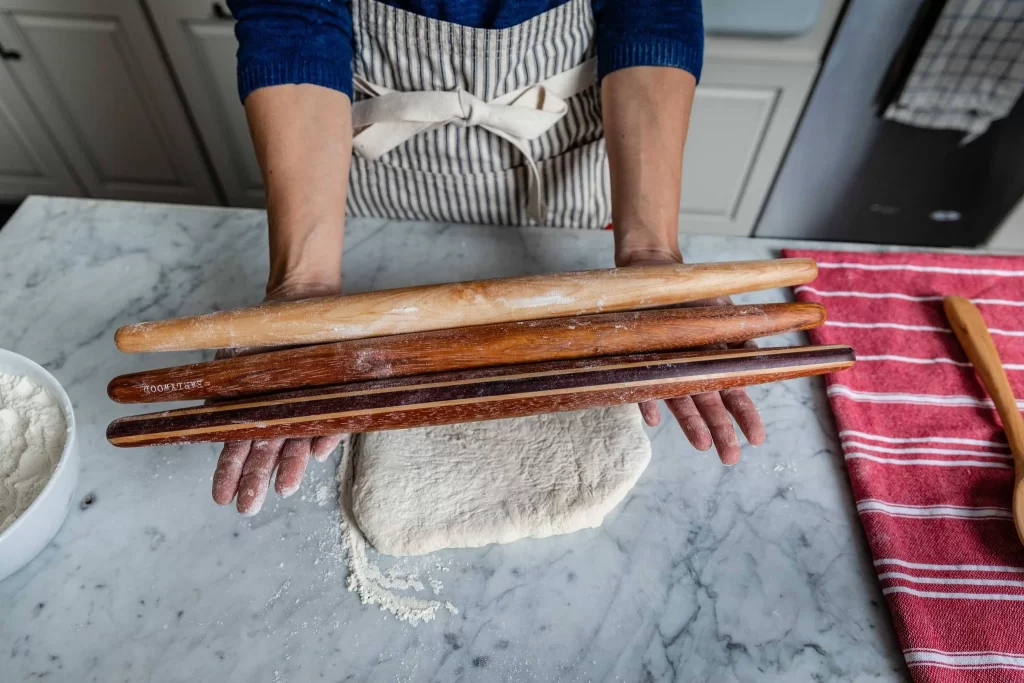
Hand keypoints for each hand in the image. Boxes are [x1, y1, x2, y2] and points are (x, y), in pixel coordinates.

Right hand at [211, 281, 346, 514]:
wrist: (298, 305)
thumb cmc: (260, 334)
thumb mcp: (232, 359)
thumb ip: (223, 388)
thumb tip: (211, 414)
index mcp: (250, 410)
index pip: (237, 447)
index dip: (228, 472)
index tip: (220, 497)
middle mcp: (278, 415)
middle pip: (266, 452)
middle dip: (255, 480)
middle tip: (247, 507)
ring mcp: (305, 408)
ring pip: (297, 442)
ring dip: (291, 467)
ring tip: (282, 490)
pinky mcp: (334, 399)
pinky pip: (333, 420)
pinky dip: (327, 436)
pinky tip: (319, 454)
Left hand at [619, 253, 766, 463]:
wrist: (658, 275)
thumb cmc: (697, 296)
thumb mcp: (726, 312)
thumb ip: (742, 335)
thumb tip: (759, 353)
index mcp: (718, 359)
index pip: (735, 392)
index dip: (745, 416)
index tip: (757, 439)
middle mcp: (693, 369)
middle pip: (709, 404)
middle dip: (722, 431)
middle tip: (731, 458)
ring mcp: (667, 368)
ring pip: (680, 400)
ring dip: (691, 423)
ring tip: (703, 446)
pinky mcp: (640, 363)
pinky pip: (642, 385)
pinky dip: (647, 401)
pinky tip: (653, 421)